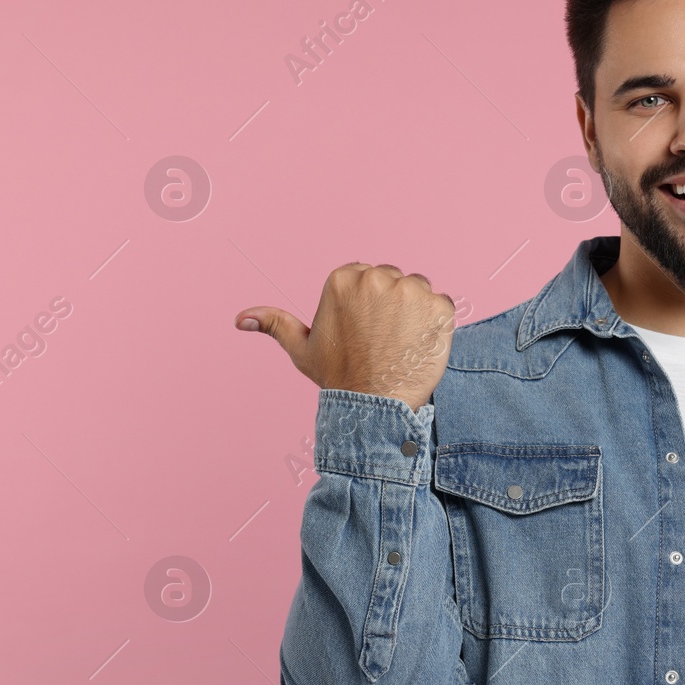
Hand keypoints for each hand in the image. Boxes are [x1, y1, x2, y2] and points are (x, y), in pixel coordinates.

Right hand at [235, 262, 454, 412]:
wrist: (375, 407)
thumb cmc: (338, 378)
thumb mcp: (302, 350)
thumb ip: (275, 325)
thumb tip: (241, 319)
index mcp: (342, 278)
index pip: (366, 278)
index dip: (368, 306)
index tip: (364, 331)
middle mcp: (376, 277)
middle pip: (393, 280)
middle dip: (391, 306)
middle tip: (383, 341)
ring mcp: (410, 290)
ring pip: (419, 291)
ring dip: (415, 313)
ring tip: (401, 345)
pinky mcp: (439, 306)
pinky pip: (443, 307)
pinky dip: (436, 325)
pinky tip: (419, 347)